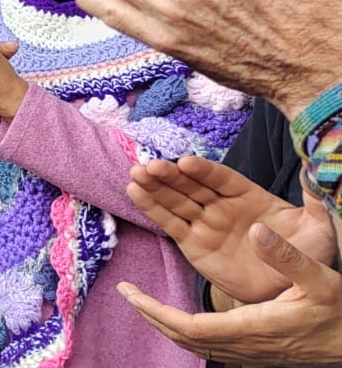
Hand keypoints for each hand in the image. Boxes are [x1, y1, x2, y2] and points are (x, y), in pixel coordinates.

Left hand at [119, 222, 341, 366]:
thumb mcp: (321, 280)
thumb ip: (288, 256)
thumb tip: (257, 230)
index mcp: (254, 327)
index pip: (191, 327)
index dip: (158, 312)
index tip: (133, 294)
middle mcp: (244, 345)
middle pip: (184, 338)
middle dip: (152, 316)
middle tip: (127, 293)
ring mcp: (248, 352)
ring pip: (194, 344)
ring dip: (165, 323)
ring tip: (144, 301)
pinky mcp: (254, 352)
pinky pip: (209, 345)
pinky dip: (185, 330)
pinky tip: (179, 316)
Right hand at [127, 156, 336, 302]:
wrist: (288, 291)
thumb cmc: (306, 256)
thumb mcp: (318, 226)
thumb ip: (313, 201)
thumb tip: (313, 172)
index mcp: (249, 196)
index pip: (222, 178)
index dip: (203, 170)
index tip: (186, 162)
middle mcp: (223, 205)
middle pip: (192, 185)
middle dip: (170, 174)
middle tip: (150, 166)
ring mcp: (205, 223)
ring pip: (176, 200)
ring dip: (155, 187)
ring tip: (135, 174)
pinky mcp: (192, 244)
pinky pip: (170, 224)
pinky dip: (152, 209)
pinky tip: (134, 193)